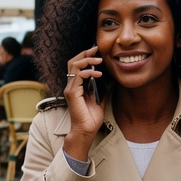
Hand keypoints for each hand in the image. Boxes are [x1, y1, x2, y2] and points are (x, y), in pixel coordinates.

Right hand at [60, 46, 103, 161]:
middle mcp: (71, 86)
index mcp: (76, 86)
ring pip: (74, 66)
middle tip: (96, 49)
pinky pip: (78, 76)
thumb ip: (101, 91)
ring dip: (87, 60)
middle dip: (85, 53)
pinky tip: (98, 74)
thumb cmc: (91, 119)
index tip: (97, 53)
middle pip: (73, 62)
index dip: (86, 57)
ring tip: (99, 61)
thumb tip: (109, 83)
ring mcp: (70, 89)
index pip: (77, 66)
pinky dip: (88, 72)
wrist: (86, 131)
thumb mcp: (99, 101)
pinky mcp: (72, 93)